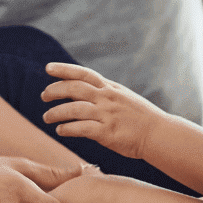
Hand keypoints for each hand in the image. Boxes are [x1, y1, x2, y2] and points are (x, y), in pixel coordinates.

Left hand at [41, 62, 166, 160]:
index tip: (48, 68)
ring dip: (56, 112)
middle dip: (55, 90)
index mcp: (110, 88)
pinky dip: (68, 128)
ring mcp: (107, 115)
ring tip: (46, 118)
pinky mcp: (107, 133)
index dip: (64, 70)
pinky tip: (60, 130)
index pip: (84, 73)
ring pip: (74, 109)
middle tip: (43, 95)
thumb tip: (83, 90)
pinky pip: (81, 128)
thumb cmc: (141, 117)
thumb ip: (104, 93)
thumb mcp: (123, 97)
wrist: (159, 134)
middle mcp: (107, 98)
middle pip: (74, 88)